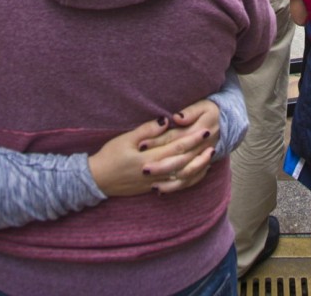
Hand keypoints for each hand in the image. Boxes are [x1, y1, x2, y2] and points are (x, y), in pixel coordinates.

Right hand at [88, 100, 220, 197]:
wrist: (97, 180)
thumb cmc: (110, 156)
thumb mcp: (126, 139)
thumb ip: (147, 130)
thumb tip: (166, 121)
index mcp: (150, 158)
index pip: (176, 147)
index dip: (192, 139)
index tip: (204, 130)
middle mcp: (155, 172)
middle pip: (183, 162)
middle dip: (199, 152)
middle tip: (213, 142)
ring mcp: (154, 183)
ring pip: (181, 177)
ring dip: (197, 167)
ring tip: (209, 158)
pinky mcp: (151, 189)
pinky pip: (175, 186)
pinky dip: (187, 180)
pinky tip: (195, 173)